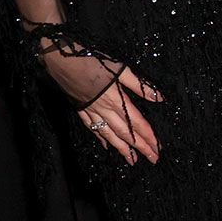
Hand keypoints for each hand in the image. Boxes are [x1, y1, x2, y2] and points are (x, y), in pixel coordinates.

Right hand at [43, 46, 163, 163]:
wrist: (61, 60)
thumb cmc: (92, 61)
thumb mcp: (121, 69)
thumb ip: (140, 86)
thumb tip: (159, 97)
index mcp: (117, 100)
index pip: (137, 123)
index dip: (149, 136)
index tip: (158, 148)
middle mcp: (105, 109)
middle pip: (126, 133)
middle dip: (140, 147)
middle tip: (152, 159)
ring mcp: (91, 111)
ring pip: (109, 134)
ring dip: (122, 148)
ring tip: (132, 160)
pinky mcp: (80, 109)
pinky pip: (92, 128)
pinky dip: (101, 138)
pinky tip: (107, 145)